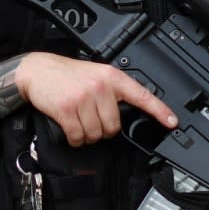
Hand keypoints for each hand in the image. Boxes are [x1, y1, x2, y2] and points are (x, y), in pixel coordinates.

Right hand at [15, 52, 177, 145]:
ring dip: (87, 135)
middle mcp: (100, 87)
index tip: (171, 122)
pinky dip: (75, 139)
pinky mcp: (66, 109)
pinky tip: (70, 128)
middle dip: (103, 129)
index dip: (159, 111)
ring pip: (96, 134)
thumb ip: (112, 91)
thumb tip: (126, 115)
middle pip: (114, 126)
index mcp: (112, 77)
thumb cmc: (67, 75)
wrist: (37, 70)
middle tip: (91, 119)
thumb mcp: (95, 75)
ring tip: (79, 121)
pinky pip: (78, 136)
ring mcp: (83, 98)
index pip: (141, 96)